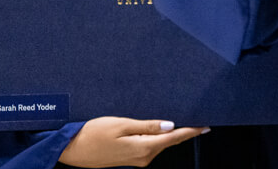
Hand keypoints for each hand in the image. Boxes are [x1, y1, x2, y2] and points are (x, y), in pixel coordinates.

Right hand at [58, 117, 206, 167]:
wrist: (71, 149)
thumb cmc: (92, 133)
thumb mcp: (121, 124)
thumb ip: (148, 126)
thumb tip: (171, 126)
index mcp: (143, 149)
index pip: (174, 138)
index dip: (191, 131)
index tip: (206, 125)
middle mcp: (143, 158)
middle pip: (169, 141)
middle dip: (183, 130)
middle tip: (195, 116)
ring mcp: (137, 160)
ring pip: (160, 144)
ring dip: (169, 134)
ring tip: (180, 119)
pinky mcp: (131, 159)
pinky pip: (150, 146)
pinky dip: (158, 137)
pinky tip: (159, 128)